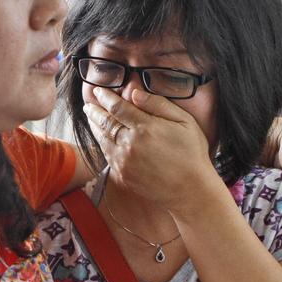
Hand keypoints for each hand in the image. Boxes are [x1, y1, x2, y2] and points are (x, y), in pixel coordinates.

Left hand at [82, 87, 220, 213]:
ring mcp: (124, 160)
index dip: (105, 97)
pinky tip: (102, 136)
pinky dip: (100, 141)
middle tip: (89, 102)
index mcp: (146, 127)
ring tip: (91, 115)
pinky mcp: (122, 174)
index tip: (99, 90)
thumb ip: (158, 104)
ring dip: (94, 124)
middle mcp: (130, 143)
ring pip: (102, 138)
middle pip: (104, 122)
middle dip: (95, 110)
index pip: (117, 107)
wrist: (190, 191)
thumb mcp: (184, 122)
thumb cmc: (191, 154)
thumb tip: (135, 92)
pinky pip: (106, 153)